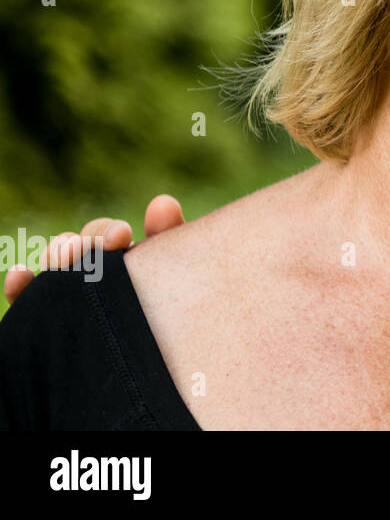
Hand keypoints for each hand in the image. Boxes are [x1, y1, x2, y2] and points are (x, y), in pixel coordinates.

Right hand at [3, 194, 184, 304]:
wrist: (165, 378)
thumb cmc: (176, 319)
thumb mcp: (180, 282)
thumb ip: (172, 246)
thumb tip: (161, 203)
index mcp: (127, 261)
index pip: (109, 236)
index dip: (109, 232)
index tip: (121, 236)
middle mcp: (94, 275)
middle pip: (78, 248)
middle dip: (83, 244)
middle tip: (90, 251)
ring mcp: (71, 297)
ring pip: (55, 268)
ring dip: (57, 256)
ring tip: (64, 260)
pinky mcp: (50, 322)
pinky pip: (26, 302)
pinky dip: (20, 287)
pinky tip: (19, 275)